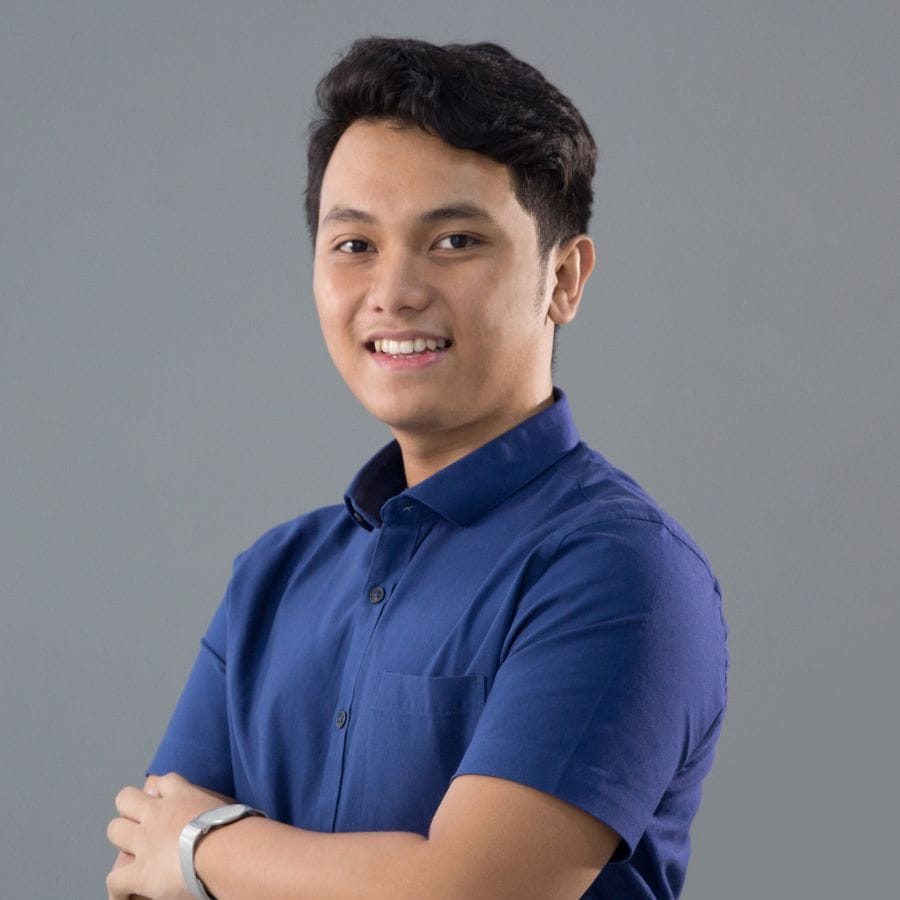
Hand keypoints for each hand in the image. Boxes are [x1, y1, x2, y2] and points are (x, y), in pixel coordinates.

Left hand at [106, 772, 227, 899]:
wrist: (225, 851)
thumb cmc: (237, 832)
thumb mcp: (230, 810)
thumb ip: (221, 810)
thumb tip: (238, 822)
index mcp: (183, 796)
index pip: (164, 781)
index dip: (162, 791)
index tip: (166, 800)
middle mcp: (159, 814)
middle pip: (127, 798)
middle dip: (130, 809)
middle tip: (141, 824)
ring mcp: (146, 842)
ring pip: (115, 829)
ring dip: (121, 842)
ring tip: (130, 855)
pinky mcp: (140, 871)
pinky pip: (115, 880)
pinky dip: (119, 890)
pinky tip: (125, 897)